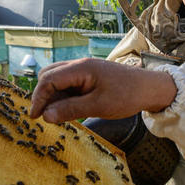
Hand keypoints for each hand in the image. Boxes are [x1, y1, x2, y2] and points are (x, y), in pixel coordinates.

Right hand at [29, 58, 176, 122]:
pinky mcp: (89, 79)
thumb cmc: (127, 95)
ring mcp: (84, 72)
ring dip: (53, 98)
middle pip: (50, 76)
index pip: (49, 79)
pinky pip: (69, 86)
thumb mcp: (98, 106)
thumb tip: (46, 116)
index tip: (34, 117)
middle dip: (42, 96)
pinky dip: (64, 98)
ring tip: (56, 118)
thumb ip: (70, 110)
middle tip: (42, 118)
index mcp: (81, 68)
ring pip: (58, 82)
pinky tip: (67, 112)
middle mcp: (80, 66)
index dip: (38, 98)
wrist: (150, 89)